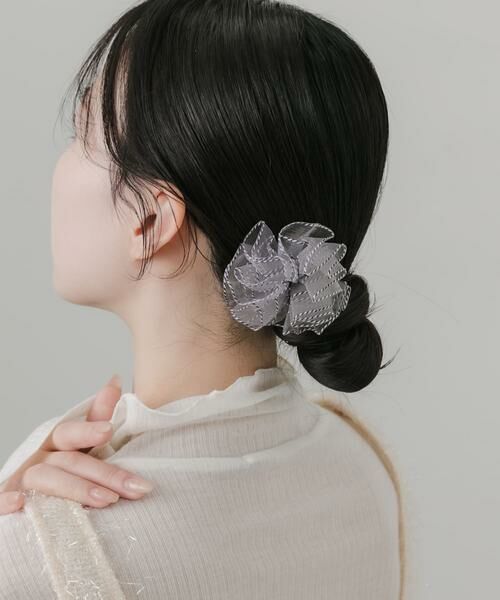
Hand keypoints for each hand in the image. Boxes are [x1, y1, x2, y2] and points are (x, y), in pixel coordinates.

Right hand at [0, 375, 153, 514]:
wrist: (25, 504)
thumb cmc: (59, 474)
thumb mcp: (78, 446)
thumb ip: (96, 417)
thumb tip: (115, 378)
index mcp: (55, 444)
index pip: (71, 432)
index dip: (88, 430)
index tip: (108, 429)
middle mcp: (38, 459)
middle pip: (71, 460)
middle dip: (107, 474)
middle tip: (138, 486)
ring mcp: (21, 482)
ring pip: (47, 479)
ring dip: (77, 489)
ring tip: (108, 500)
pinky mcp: (6, 503)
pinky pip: (1, 501)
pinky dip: (6, 501)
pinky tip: (20, 503)